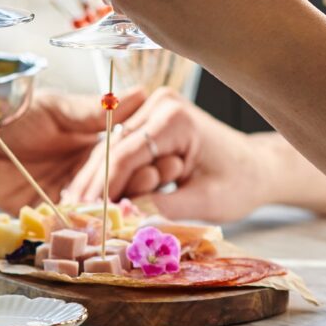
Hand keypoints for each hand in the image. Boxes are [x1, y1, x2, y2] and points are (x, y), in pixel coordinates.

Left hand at [0, 89, 147, 212]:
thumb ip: (91, 111)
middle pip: (121, 177)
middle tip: (156, 177)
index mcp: (89, 138)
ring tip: (139, 201)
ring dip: (121, 204)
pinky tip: (107, 225)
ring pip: (103, 203)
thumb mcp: (52, 109)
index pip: (126, 146)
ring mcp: (68, 193)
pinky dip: (90, 225)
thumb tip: (138, 93)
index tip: (164, 150)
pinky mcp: (48, 216)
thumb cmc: (4, 116)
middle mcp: (84, 168)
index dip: (144, 150)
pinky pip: (74, 223)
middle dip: (140, 178)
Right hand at [60, 88, 279, 222]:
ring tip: (75, 211)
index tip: (84, 213)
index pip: (125, 153)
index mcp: (175, 118)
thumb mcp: (206, 202)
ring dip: (97, 181)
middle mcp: (160, 104)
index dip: (102, 186)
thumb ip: (165, 208)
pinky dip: (110, 174)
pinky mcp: (151, 120)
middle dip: (92, 184)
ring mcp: (154, 109)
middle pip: (113, 149)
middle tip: (69, 215)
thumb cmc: (240, 183)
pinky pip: (124, 150)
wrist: (256, 168)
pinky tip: (91, 198)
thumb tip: (126, 220)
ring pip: (113, 149)